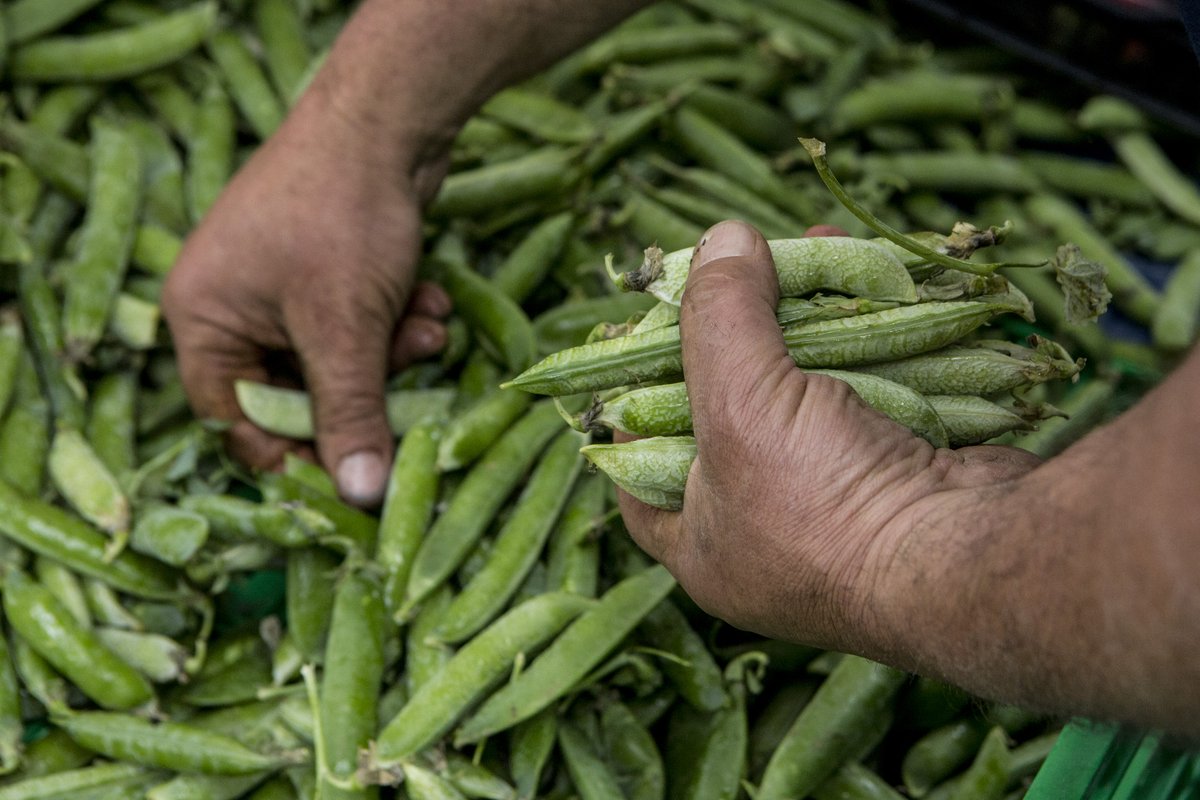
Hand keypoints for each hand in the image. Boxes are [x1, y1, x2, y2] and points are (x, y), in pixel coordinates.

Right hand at [162, 98, 450, 506]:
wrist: (388, 117)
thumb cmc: (344, 218)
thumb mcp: (346, 328)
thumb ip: (351, 416)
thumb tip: (362, 499)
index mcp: (204, 320)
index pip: (236, 421)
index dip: (293, 456)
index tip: (351, 484)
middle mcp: (231, 305)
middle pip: (295, 393)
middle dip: (361, 391)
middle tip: (408, 392)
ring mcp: (278, 285)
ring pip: (337, 360)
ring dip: (388, 356)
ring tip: (428, 331)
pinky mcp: (324, 270)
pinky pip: (357, 323)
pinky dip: (395, 322)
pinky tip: (431, 303)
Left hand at [618, 220, 1040, 652]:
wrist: (968, 558)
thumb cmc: (824, 503)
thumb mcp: (740, 403)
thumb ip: (719, 318)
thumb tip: (720, 238)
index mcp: (707, 548)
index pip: (641, 482)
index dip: (636, 413)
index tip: (644, 347)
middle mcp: (766, 537)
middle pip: (732, 419)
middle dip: (741, 339)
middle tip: (741, 275)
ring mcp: (838, 509)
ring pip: (808, 398)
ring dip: (811, 326)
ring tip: (810, 253)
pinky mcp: (900, 475)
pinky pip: (871, 398)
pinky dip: (869, 344)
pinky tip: (868, 285)